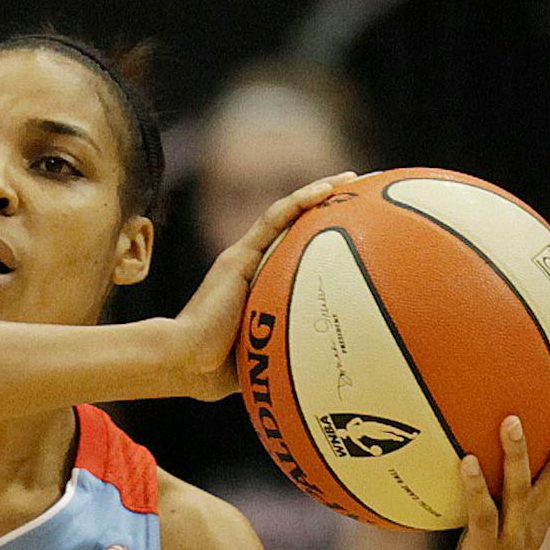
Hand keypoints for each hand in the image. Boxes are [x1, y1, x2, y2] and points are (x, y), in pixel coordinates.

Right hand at [163, 172, 358, 399]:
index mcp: (257, 284)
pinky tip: (328, 189)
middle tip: (363, 192)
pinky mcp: (239, 254)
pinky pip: (274, 218)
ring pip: (286, 213)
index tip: (357, 226)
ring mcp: (243, 256)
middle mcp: (251, 264)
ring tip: (352, 179)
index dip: (322, 233)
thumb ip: (291, 348)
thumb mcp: (267, 354)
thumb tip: (330, 368)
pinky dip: (300, 200)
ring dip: (319, 191)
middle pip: (294, 224)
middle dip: (328, 205)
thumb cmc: (219, 370)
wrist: (186, 360)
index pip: (293, 249)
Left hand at [438, 392, 549, 549]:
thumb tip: (466, 462)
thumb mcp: (489, 537)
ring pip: (522, 490)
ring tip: (511, 418)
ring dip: (517, 454)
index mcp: (540, 518)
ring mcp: (512, 540)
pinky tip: (464, 460)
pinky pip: (482, 515)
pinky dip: (475, 487)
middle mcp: (534, 525)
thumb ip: (489, 504)